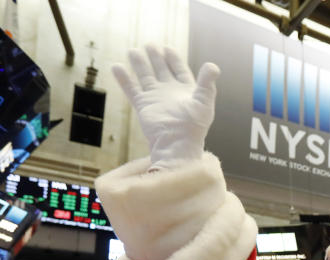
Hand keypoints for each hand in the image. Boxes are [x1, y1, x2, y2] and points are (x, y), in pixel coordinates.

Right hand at [112, 44, 220, 170]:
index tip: (167, 48)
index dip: (174, 59)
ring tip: (132, 50)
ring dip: (139, 64)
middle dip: (155, 57)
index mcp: (186, 90)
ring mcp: (156, 99)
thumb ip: (207, 82)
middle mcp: (170, 93)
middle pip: (161, 70)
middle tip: (149, 44)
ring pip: (145, 77)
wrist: (176, 145)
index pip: (179, 70)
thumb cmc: (193, 127)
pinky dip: (124, 79)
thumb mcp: (204, 101)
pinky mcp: (143, 106)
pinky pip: (131, 89)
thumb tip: (213, 65)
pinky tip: (116, 66)